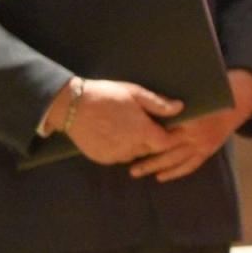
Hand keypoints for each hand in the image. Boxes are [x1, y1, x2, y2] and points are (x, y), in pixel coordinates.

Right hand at [61, 79, 182, 164]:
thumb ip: (158, 104)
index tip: (169, 128)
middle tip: (148, 126)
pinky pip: (119, 157)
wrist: (71, 106)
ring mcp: (115, 155)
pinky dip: (122, 150)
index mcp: (141, 131)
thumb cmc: (106, 95)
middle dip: (153, 140)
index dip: (169, 137)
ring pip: (135, 155)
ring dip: (137, 145)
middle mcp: (130, 147)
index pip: (165, 143)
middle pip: (150, 149)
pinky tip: (116, 136)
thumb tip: (180, 108)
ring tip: (131, 129)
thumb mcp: (134, 93)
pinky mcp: (102, 159)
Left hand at [128, 69, 251, 182]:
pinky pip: (190, 165)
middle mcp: (195, 133)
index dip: (143, 137)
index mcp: (189, 116)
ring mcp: (202, 143)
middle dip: (145, 157)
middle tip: (126, 163)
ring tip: (137, 172)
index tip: (127, 140)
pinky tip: (161, 176)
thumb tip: (142, 101)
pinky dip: (175, 172)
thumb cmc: (210, 92)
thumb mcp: (191, 90)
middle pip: (164, 148)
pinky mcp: (208, 150)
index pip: (161, 130)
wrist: (238, 101)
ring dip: (155, 167)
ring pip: (175, 159)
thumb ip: (169, 99)